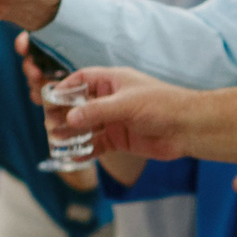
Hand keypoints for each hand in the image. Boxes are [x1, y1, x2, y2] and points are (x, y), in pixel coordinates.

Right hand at [57, 67, 195, 158]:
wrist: (187, 128)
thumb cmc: (162, 105)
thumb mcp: (126, 104)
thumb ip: (97, 111)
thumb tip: (69, 118)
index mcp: (113, 81)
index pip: (82, 79)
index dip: (66, 87)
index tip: (49, 97)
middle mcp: (111, 100)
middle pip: (80, 105)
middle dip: (64, 113)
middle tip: (49, 122)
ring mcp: (115, 120)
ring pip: (86, 126)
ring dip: (72, 133)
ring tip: (56, 139)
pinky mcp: (120, 139)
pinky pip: (97, 145)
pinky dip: (85, 151)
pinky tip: (73, 157)